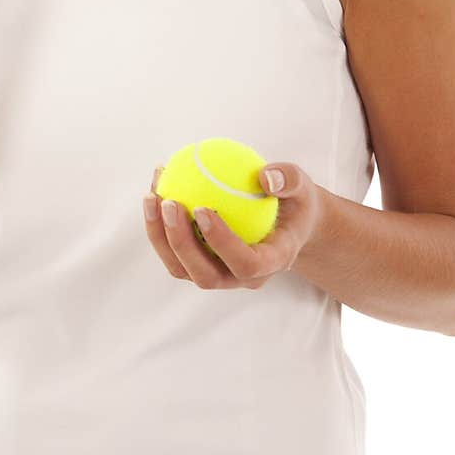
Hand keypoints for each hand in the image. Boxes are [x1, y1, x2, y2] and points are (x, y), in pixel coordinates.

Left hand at [142, 161, 320, 288]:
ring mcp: (219, 275)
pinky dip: (159, 225)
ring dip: (161, 236)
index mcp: (272, 262)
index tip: (202, 208)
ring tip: (152, 196)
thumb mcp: (303, 187)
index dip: (221, 242)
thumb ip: (289, 180)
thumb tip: (266, 176)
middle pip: (205, 275)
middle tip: (169, 203)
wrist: (287, 224)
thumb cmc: (295, 204)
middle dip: (181, 243)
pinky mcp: (201, 265)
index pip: (246, 263)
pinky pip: (174, 251)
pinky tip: (156, 188)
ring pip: (182, 268)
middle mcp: (242, 278)